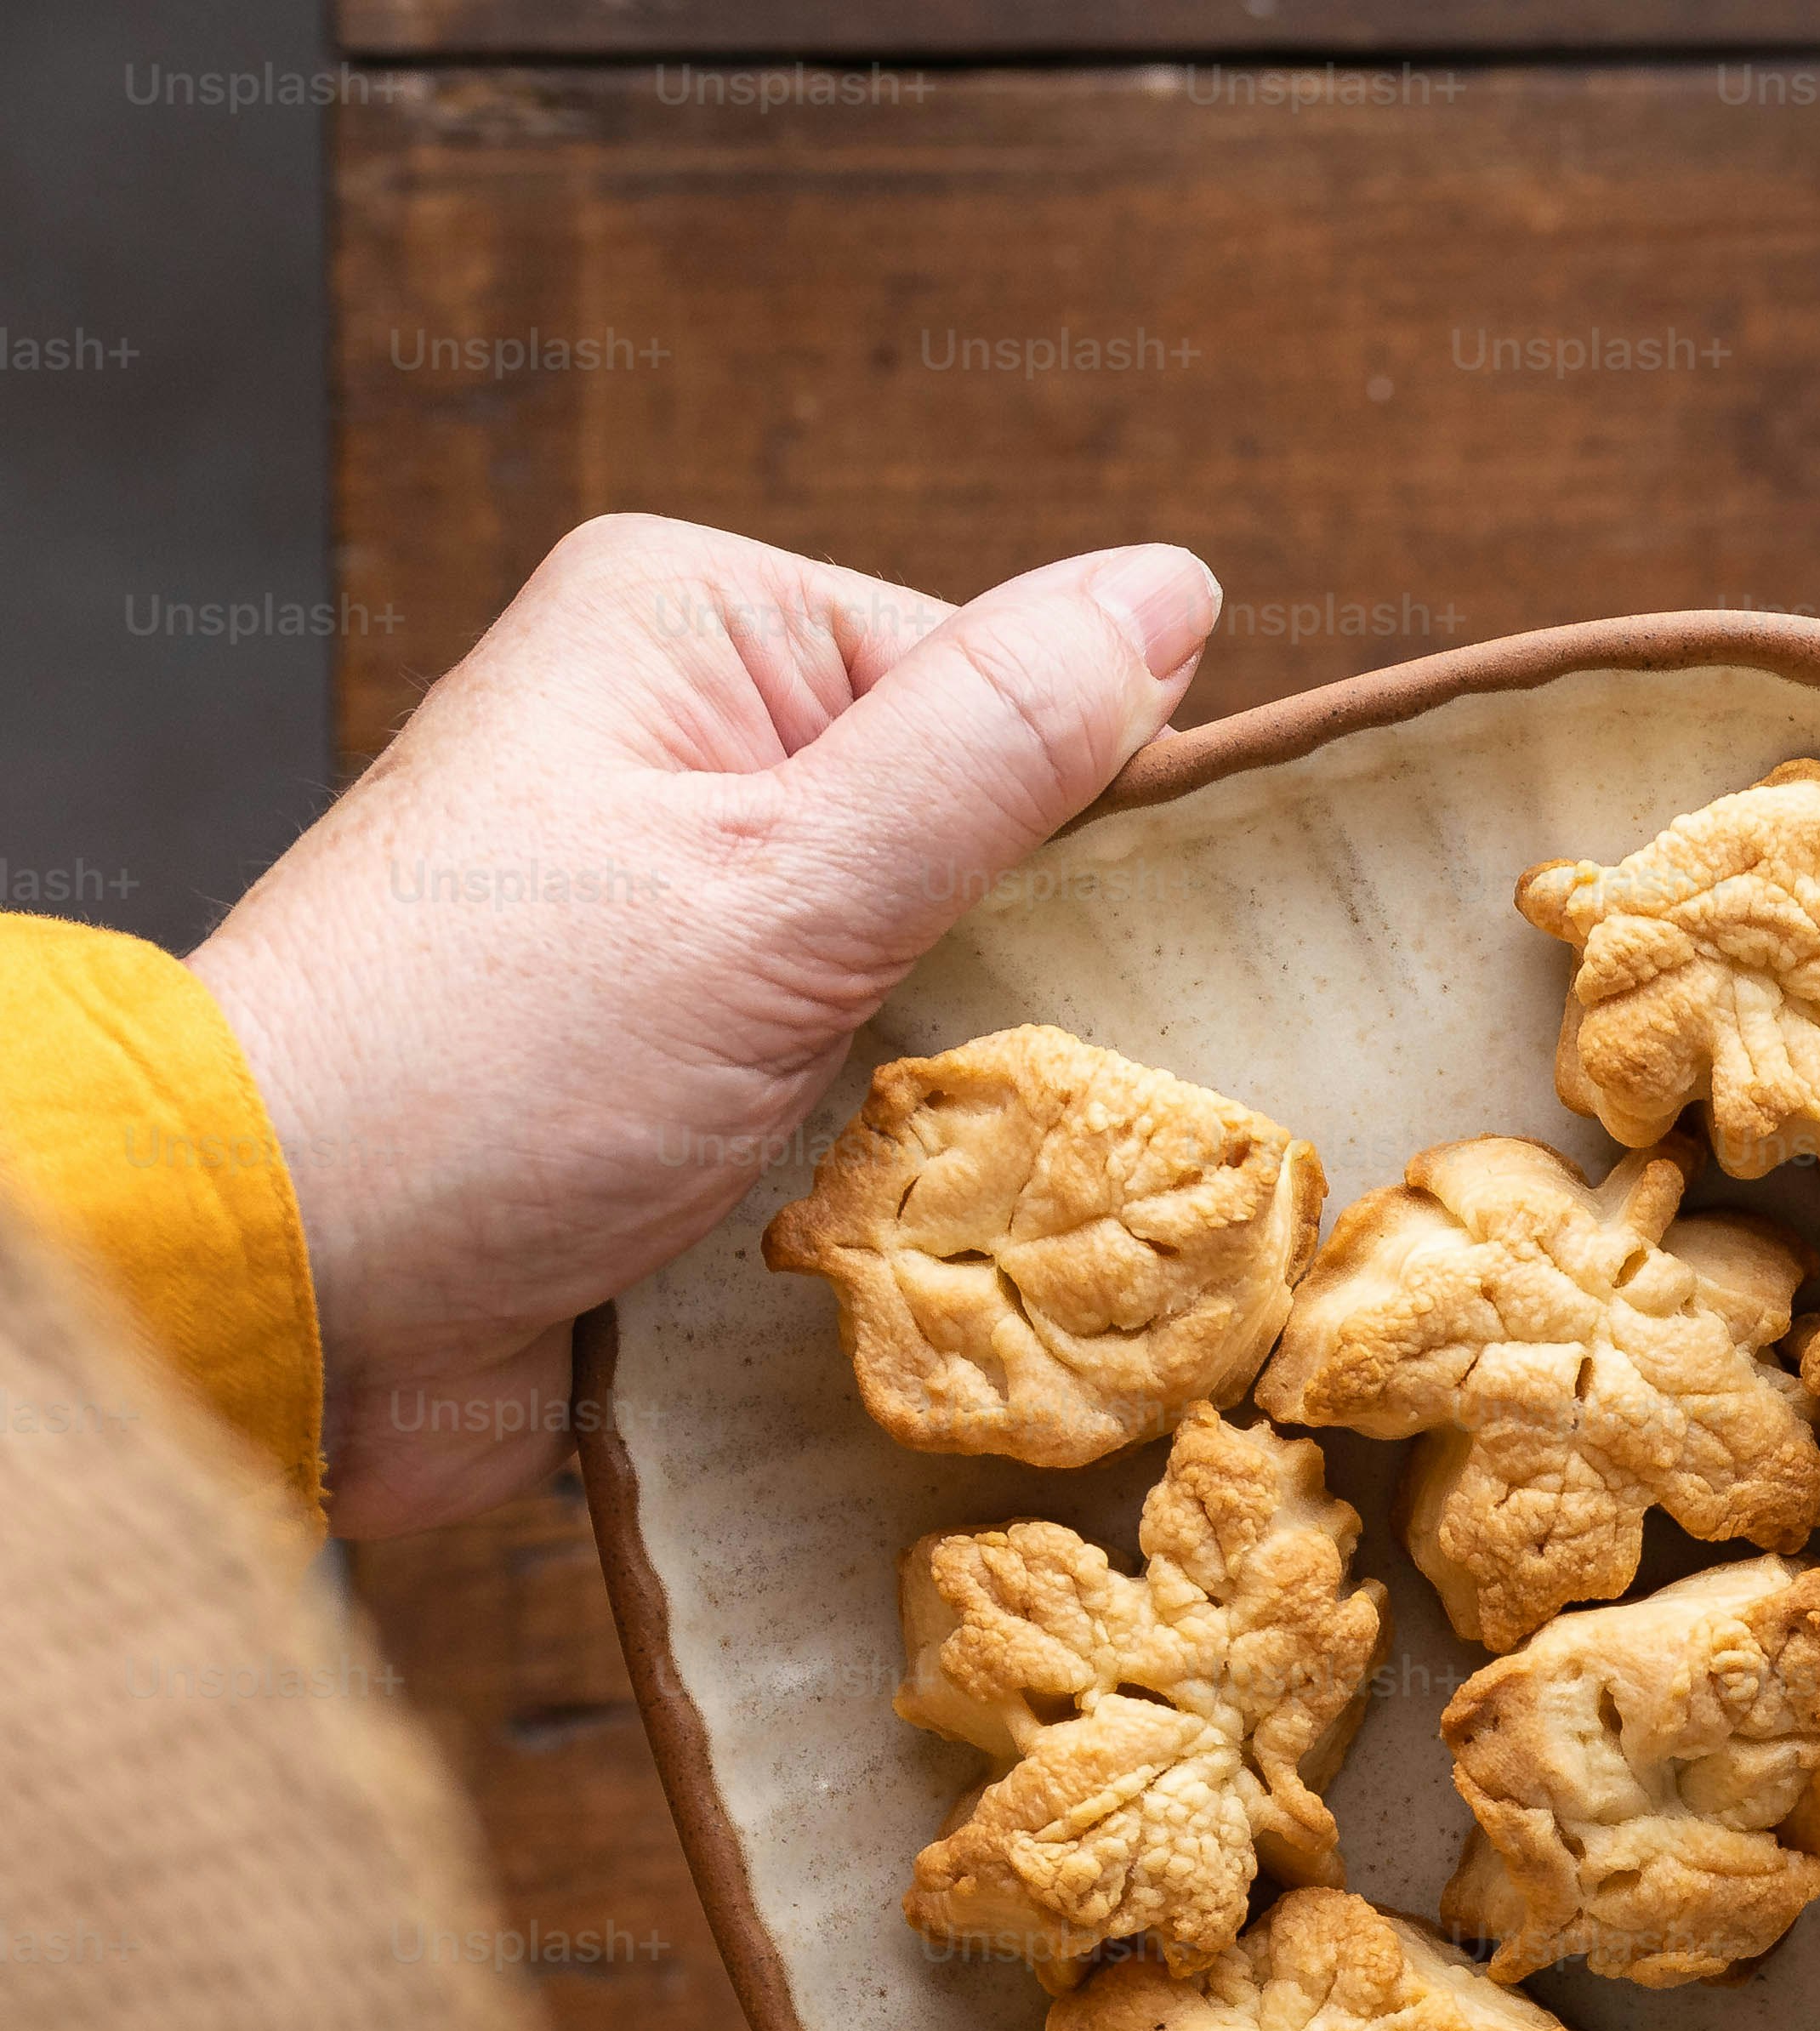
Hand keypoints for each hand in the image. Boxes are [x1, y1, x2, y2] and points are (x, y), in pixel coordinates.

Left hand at [191, 515, 1219, 1536]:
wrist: (278, 1291)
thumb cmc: (495, 1064)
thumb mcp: (782, 879)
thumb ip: (996, 740)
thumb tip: (1175, 585)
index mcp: (696, 630)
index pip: (1007, 696)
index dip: (1070, 834)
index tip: (1061, 958)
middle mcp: (679, 745)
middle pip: (980, 844)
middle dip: (1014, 973)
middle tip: (974, 1076)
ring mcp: (673, 910)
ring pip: (934, 982)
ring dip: (952, 1089)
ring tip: (908, 1163)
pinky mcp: (672, 1061)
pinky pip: (857, 1091)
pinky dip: (885, 1161)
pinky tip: (871, 1217)